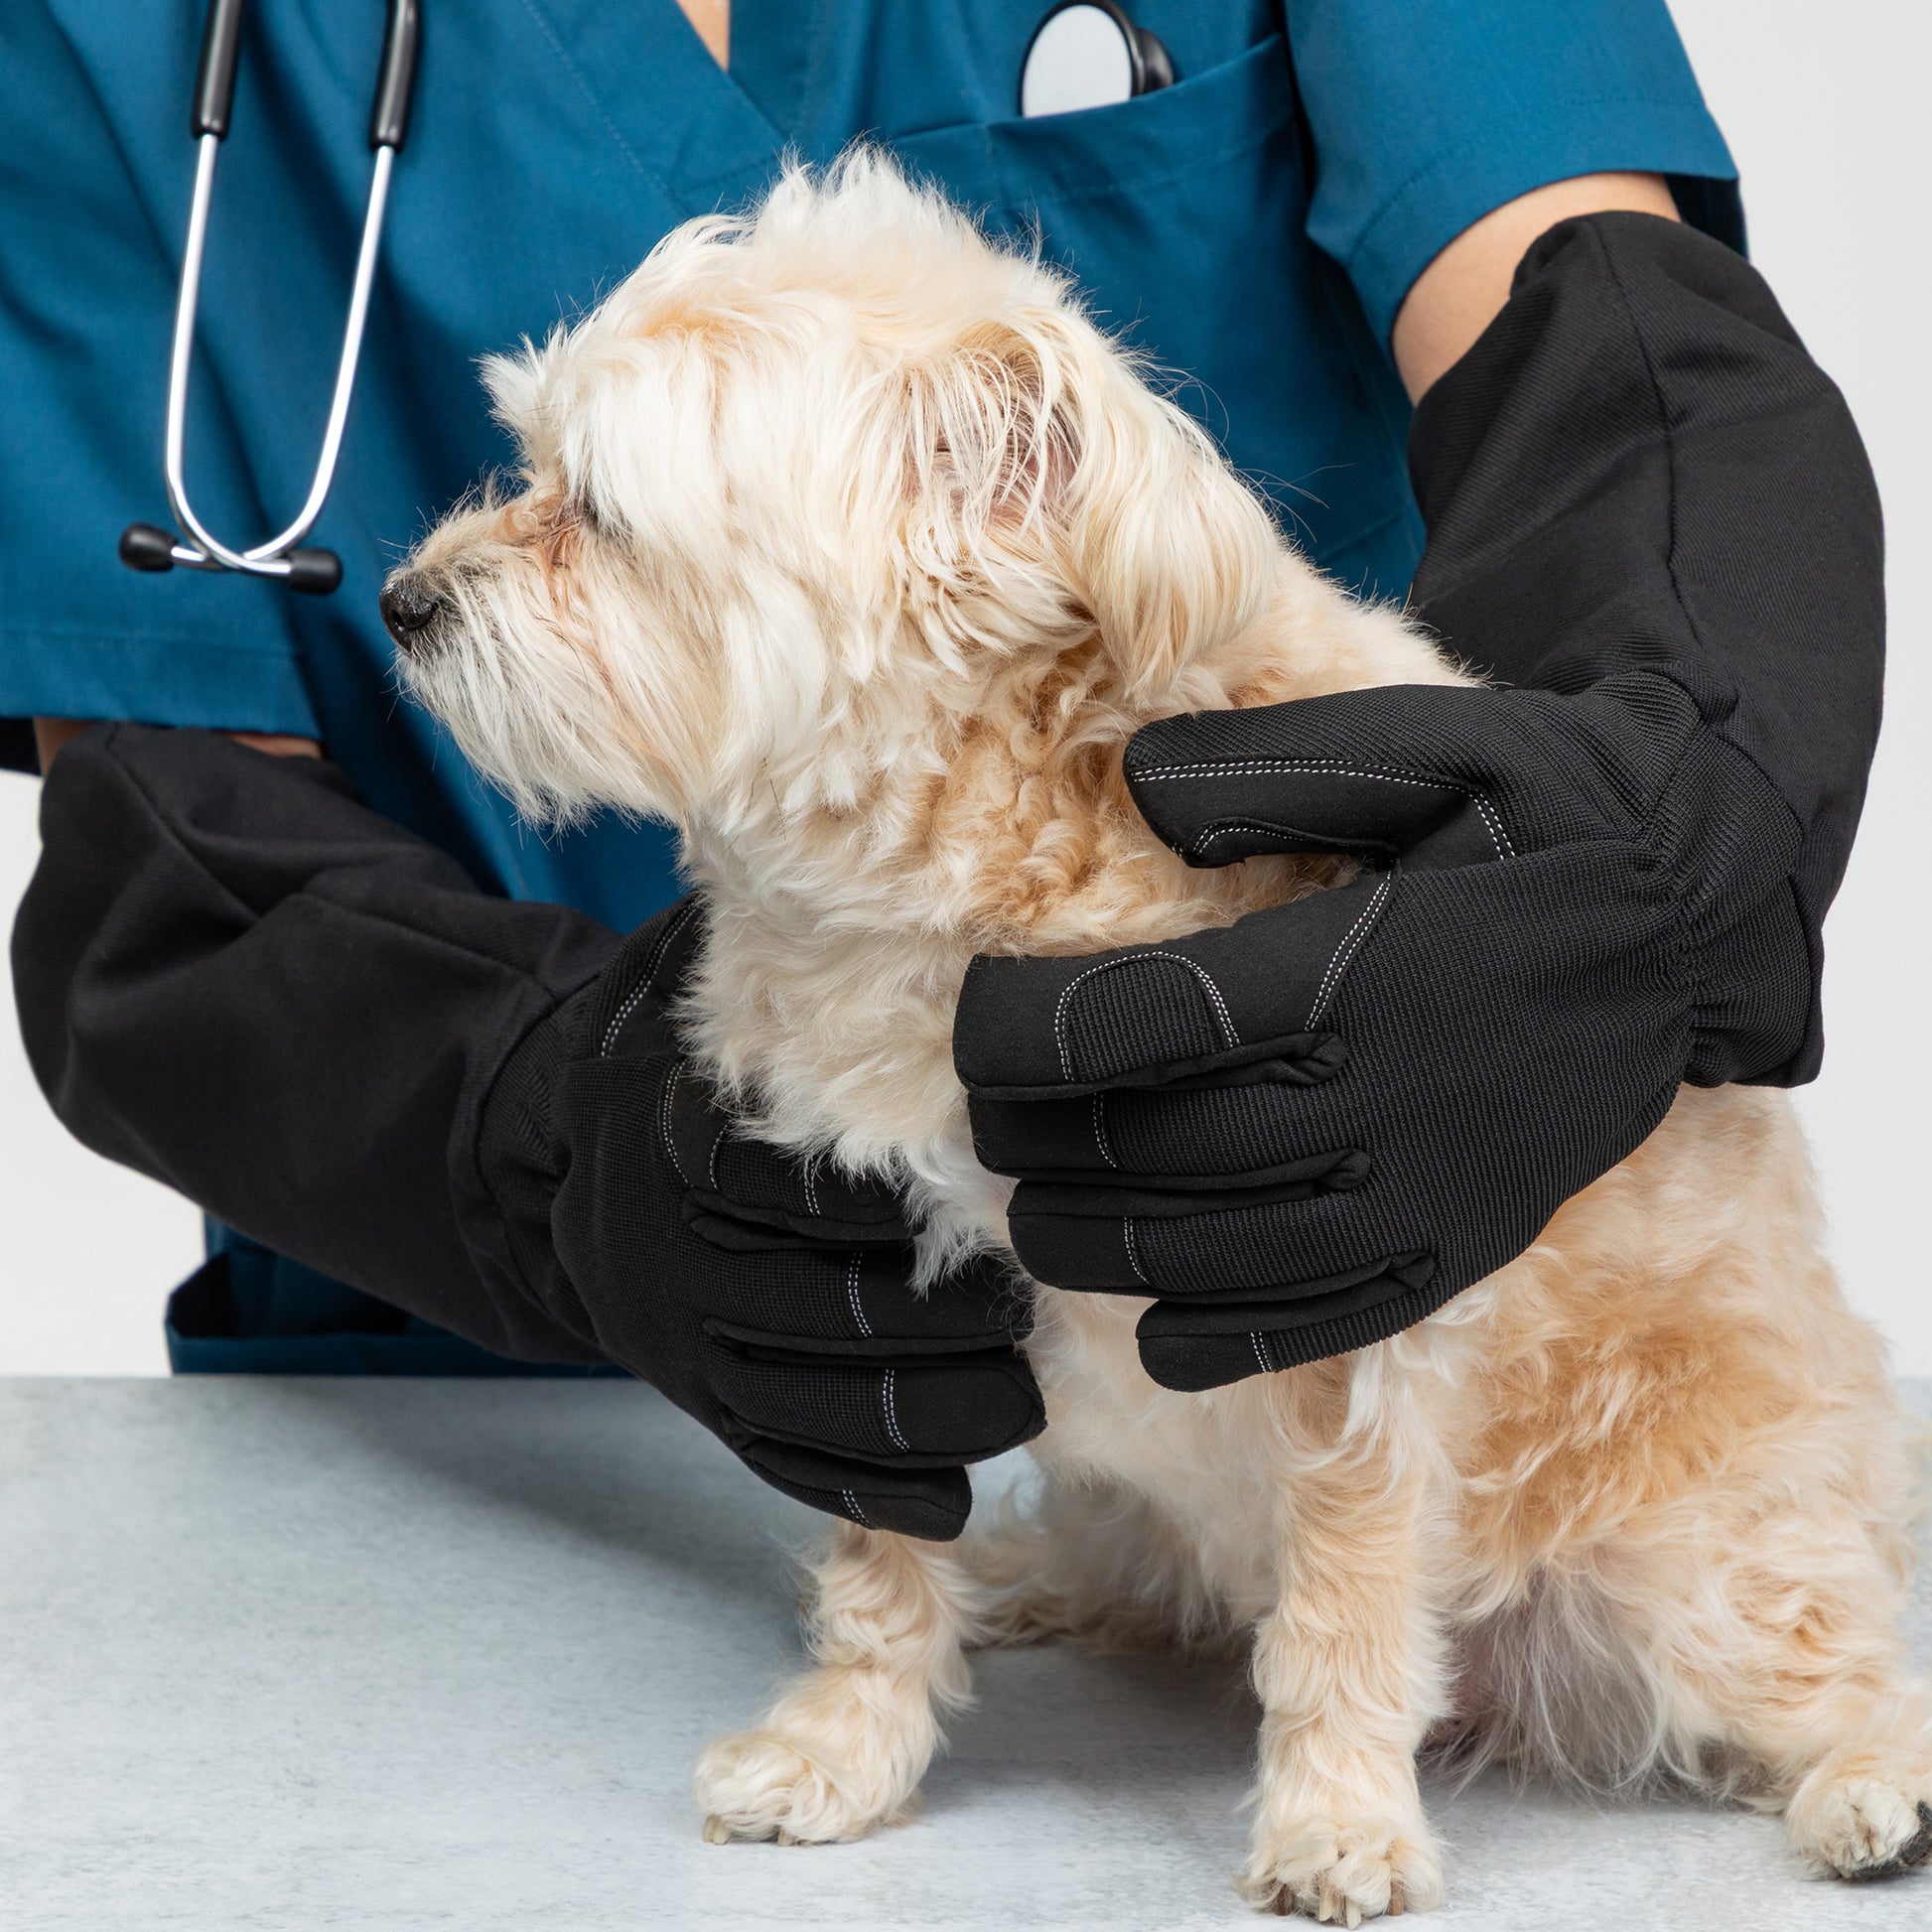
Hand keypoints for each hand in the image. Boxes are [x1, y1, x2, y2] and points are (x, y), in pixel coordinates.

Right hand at [482, 899, 1043, 1539]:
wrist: (551, 1145)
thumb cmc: (680, 1046)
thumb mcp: (713, 969)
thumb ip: (802, 955)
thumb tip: (929, 893)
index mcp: (696, 1141)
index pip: (819, 1188)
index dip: (924, 1205)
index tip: (1019, 1201)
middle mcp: (679, 1247)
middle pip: (831, 1307)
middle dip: (953, 1328)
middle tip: (1047, 1318)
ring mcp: (683, 1336)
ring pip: (818, 1402)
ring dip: (935, 1419)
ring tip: (1024, 1404)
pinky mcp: (696, 1398)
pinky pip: (786, 1463)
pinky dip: (874, 1486)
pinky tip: (955, 1490)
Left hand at [953, 671, 1805, 1391]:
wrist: (1684, 925)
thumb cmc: (1535, 820)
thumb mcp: (1423, 744)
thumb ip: (1271, 768)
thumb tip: (1133, 787)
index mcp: (1347, 970)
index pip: (1127, 1026)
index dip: (1017, 1033)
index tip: (974, 1021)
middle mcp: (1374, 1098)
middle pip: (1143, 1153)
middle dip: (1030, 1144)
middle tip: (986, 1121)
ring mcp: (1413, 1195)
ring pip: (1203, 1256)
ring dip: (1089, 1245)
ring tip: (1034, 1210)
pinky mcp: (1447, 1256)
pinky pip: (1304, 1330)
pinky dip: (1206, 1338)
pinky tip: (1148, 1313)